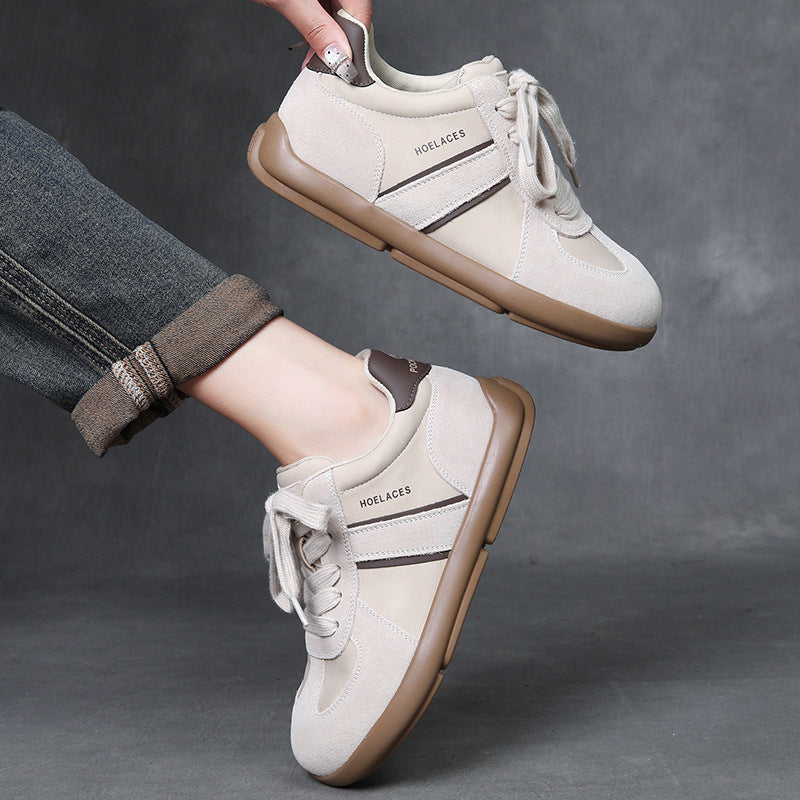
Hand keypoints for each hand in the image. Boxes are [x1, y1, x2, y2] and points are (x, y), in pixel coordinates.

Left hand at [255, 1, 371, 79]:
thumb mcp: (289, 0)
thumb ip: (316, 27)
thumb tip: (339, 56)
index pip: (359, 12)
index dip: (355, 42)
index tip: (346, 69)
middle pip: (350, 16)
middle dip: (341, 46)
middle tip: (332, 72)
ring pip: (338, 18)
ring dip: (329, 43)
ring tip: (318, 65)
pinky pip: (324, 14)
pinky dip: (319, 33)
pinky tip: (312, 52)